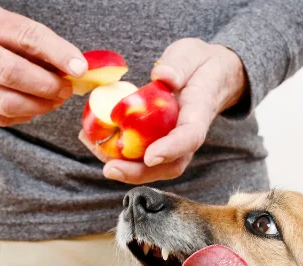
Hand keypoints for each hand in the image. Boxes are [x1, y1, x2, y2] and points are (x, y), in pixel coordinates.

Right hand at [0, 1, 87, 126]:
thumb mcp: (9, 27)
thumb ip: (39, 46)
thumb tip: (75, 69)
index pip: (26, 37)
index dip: (57, 54)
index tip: (80, 68)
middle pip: (10, 72)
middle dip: (46, 86)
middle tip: (66, 90)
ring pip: (4, 102)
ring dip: (38, 106)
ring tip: (55, 101)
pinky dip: (24, 115)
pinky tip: (34, 107)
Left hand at [82, 38, 245, 183]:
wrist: (209, 75)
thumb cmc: (199, 65)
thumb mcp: (191, 55)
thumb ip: (178, 66)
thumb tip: (162, 75)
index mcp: (199, 113)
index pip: (189, 137)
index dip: (171, 149)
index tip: (150, 156)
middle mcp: (187, 134)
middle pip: (170, 164)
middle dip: (140, 172)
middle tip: (110, 169)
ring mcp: (173, 141)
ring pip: (154, 166)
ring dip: (124, 167)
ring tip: (93, 148)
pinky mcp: (159, 140)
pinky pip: (142, 155)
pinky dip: (118, 154)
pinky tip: (94, 140)